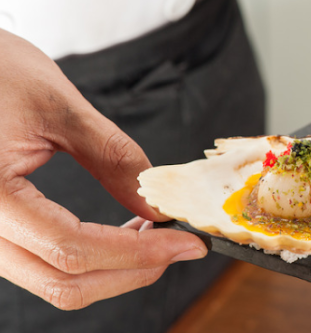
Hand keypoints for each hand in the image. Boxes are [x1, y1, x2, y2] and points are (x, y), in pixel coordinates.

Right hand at [0, 29, 206, 309]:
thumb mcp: (59, 107)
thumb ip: (112, 158)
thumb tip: (157, 205)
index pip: (73, 249)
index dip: (139, 253)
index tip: (187, 243)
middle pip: (63, 282)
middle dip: (133, 270)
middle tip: (181, 247)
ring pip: (53, 279)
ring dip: (114, 268)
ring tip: (156, 236)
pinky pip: (44, 261)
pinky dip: (91, 257)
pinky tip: (122, 234)